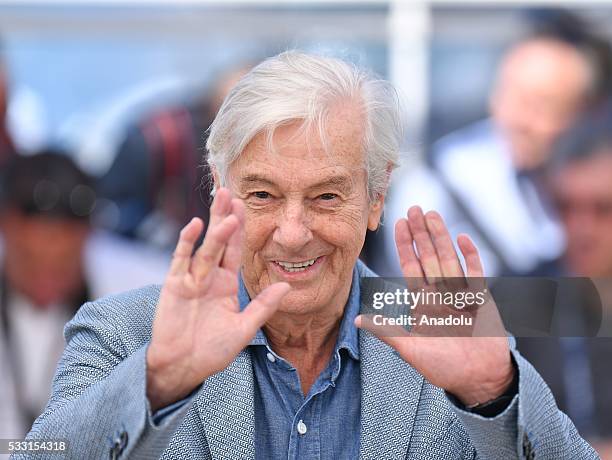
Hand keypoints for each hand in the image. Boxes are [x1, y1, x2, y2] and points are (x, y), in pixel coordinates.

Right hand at [146, 188, 289, 410]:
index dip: (241, 230)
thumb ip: (263, 306)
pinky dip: (186, 243)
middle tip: (230, 192)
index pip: (236, 251)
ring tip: (222, 203)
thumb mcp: (244, 328)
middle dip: (224, 217)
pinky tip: (194, 226)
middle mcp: (209, 277)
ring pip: (205, 247)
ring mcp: (191, 279)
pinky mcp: (174, 286)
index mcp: (226, 284)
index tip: (246, 206)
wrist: (182, 367)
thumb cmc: (212, 351)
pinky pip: (181, 260)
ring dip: (214, 226)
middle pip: (219, 241)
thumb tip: (287, 286)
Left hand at [356, 206, 513, 405]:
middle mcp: (440, 295)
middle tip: (414, 207)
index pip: (410, 268)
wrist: (479, 379)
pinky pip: (476, 273)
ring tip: (433, 214)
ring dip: (441, 237)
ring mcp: (461, 295)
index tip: (398, 223)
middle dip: (421, 233)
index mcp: (422, 304)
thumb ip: (387, 331)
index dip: (404, 246)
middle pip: (428, 257)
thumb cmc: (443, 367)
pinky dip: (471, 256)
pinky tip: (462, 238)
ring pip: (449, 259)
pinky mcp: (482, 299)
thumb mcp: (410, 349)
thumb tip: (358, 320)